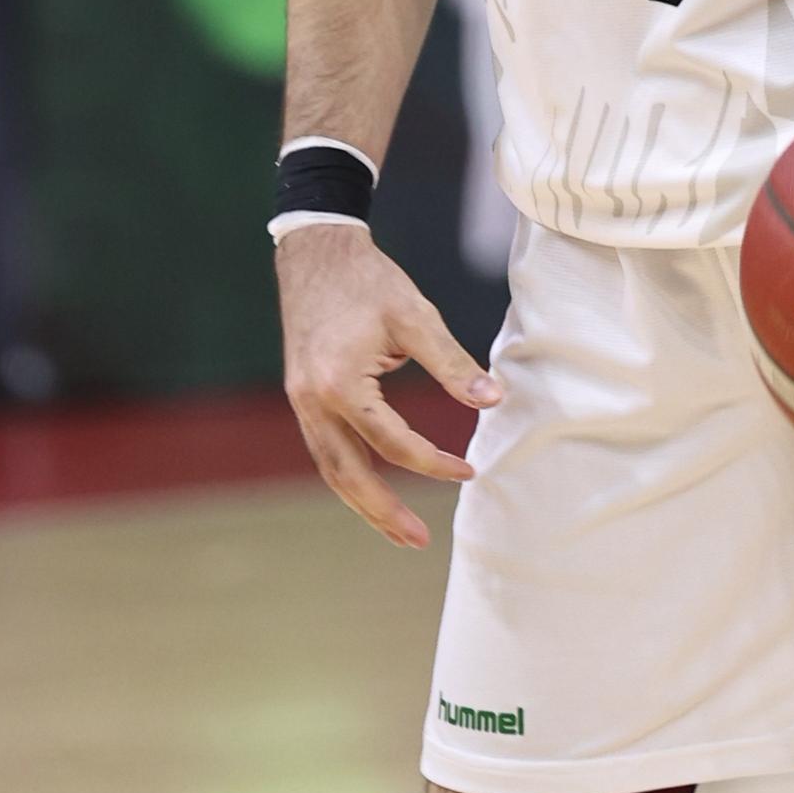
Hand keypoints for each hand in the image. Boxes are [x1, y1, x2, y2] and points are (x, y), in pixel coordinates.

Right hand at [280, 221, 496, 546]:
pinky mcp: (302, 396)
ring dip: (363, 503)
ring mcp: (301, 401)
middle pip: (347, 474)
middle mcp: (312, 401)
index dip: (433, 462)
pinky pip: (325, 450)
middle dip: (383, 512)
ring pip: (331, 468)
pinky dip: (349, 475)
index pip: (392, 442)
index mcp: (339, 384)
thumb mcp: (415, 317)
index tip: (468, 470)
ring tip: (398, 530)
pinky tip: (374, 489)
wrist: (315, 252)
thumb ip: (452, 363)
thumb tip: (492, 401)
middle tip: (419, 540)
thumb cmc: (367, 281)